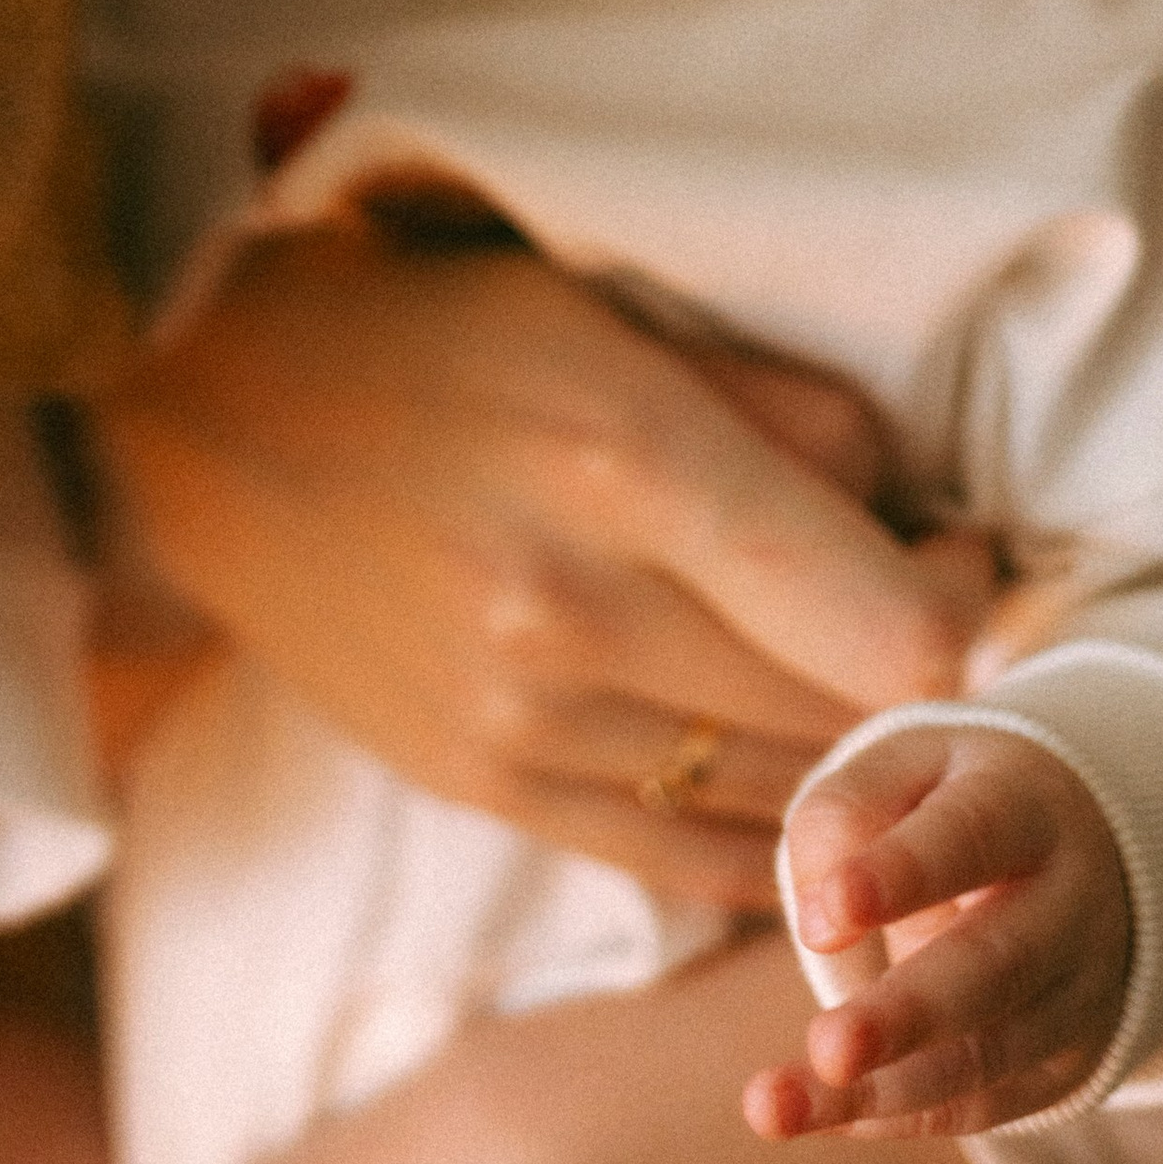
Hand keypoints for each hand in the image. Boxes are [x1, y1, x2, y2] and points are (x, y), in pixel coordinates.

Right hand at [101, 230, 992, 907]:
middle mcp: (578, 613)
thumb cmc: (418, 328)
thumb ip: (779, 403)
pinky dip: (764, 824)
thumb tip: (917, 507)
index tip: (948, 541)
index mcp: (624, 460)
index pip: (893, 627)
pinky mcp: (484, 789)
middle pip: (854, 722)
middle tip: (903, 593)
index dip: (965, 599)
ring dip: (845, 748)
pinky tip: (770, 753)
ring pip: (784, 797)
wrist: (197, 421)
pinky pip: (689, 858)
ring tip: (826, 661)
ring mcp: (522, 724)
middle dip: (916, 667)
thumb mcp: (601, 305)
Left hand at [748, 725, 1130, 1139]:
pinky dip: (893, 1114)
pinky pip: (980, 1103)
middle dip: (908, 1013)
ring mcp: (1080, 993)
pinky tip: (814, 1114)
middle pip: (997, 965)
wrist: (1083, 856)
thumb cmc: (950, 806)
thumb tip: (819, 920)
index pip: (970, 836)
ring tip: (774, 1106)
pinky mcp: (1065, 1064)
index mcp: (1025, 807)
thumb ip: (844, 818)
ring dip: (883, 1090)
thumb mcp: (901, 772)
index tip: (827, 916)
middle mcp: (1070, 904)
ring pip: (987, 1055)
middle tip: (827, 1047)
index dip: (902, 875)